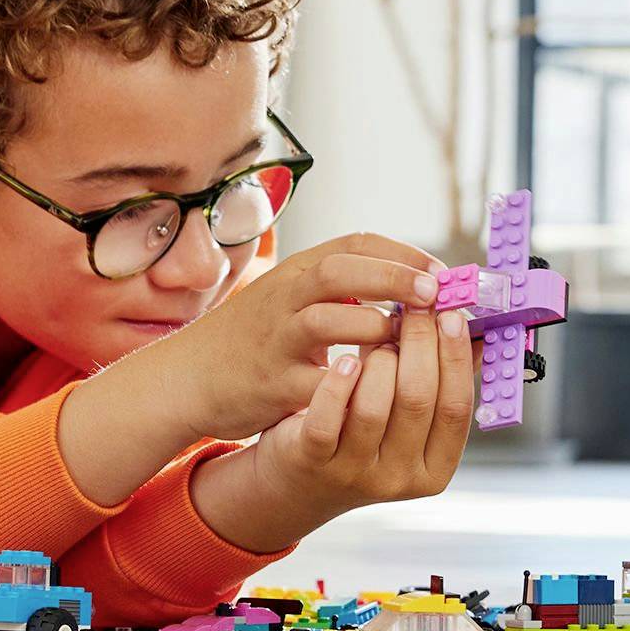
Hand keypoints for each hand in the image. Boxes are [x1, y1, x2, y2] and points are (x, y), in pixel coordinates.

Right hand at [148, 233, 448, 443]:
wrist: (186, 378)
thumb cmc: (253, 340)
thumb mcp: (291, 301)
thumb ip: (342, 292)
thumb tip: (415, 291)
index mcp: (297, 272)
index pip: (355, 243)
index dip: (403, 253)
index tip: (443, 271)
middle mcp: (284, 298)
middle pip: (341, 270)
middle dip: (394, 277)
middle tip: (437, 292)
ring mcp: (275, 340)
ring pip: (328, 319)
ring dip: (377, 327)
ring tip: (410, 341)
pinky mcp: (272, 384)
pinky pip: (318, 382)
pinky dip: (352, 384)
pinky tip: (380, 388)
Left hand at [189, 304, 474, 549]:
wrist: (298, 482)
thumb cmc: (360, 435)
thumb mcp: (404, 421)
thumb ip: (438, 381)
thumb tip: (474, 330)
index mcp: (435, 469)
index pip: (457, 408)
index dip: (456, 358)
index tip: (451, 314)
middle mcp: (399, 478)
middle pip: (418, 400)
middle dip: (419, 343)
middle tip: (414, 304)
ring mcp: (355, 473)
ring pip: (374, 405)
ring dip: (378, 359)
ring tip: (375, 334)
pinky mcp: (313, 461)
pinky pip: (329, 416)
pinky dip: (338, 382)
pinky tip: (344, 358)